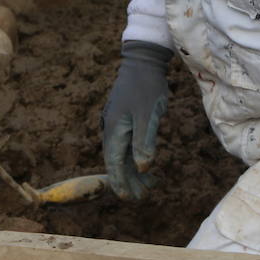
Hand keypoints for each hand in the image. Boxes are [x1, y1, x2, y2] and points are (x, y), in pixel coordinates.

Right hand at [101, 40, 172, 199]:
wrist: (143, 60)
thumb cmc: (147, 86)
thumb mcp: (148, 115)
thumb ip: (144, 142)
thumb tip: (142, 167)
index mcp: (115, 130)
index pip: (114, 163)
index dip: (120, 182)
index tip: (127, 198)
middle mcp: (111, 128)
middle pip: (117, 161)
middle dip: (129, 180)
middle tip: (143, 195)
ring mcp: (116, 123)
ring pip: (122, 153)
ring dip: (133, 169)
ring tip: (149, 183)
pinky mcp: (123, 118)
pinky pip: (125, 143)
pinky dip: (134, 155)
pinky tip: (144, 162)